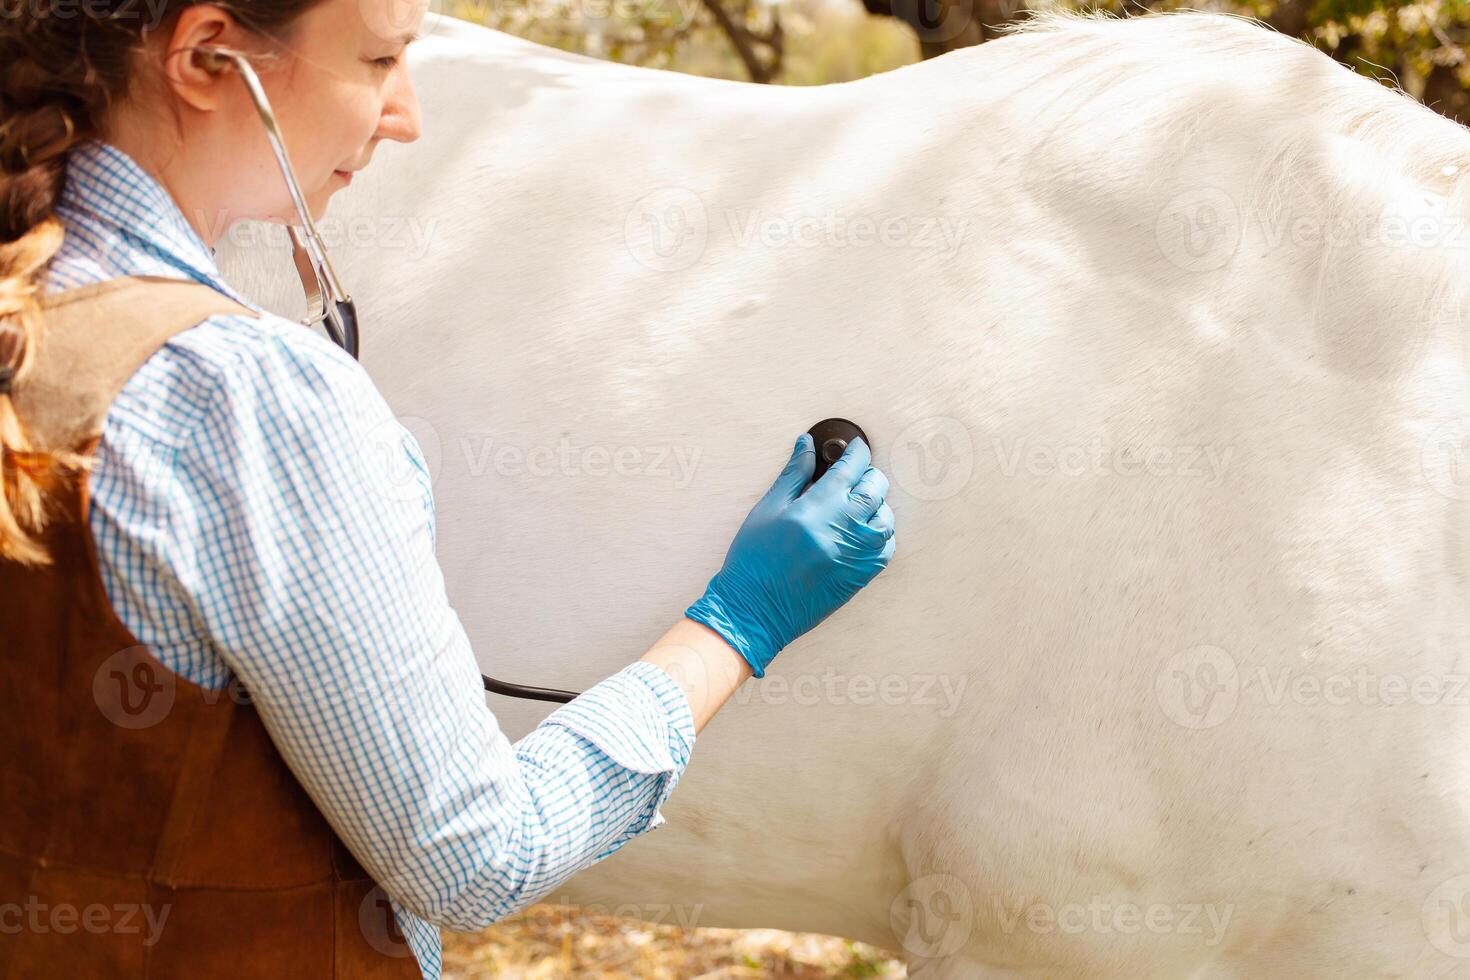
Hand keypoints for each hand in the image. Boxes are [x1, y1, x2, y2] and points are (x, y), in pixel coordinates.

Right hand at [684, 432, 895, 677]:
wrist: (756, 609)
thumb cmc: (755, 558)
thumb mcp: (768, 508)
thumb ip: (793, 474)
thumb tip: (807, 445)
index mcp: (821, 505)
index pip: (852, 466)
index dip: (856, 450)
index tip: (854, 446)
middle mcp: (846, 526)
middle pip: (875, 487)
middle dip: (866, 474)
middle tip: (852, 473)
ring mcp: (859, 553)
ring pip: (885, 516)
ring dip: (876, 503)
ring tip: (857, 502)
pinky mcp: (863, 575)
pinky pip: (886, 546)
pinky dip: (880, 533)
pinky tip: (862, 530)